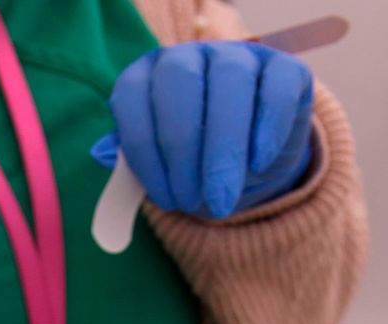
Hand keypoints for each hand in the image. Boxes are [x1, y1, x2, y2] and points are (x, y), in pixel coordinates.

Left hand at [95, 40, 315, 219]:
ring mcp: (238, 57)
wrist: (254, 168)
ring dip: (223, 146)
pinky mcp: (284, 69)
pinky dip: (269, 125)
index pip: (133, 95)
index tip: (160, 198)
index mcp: (148, 75)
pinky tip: (259, 163)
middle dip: (183, 148)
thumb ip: (131, 164)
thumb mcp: (162, 170)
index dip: (142, 149)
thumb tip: (102, 154)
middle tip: (192, 201)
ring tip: (221, 199)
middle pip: (180, 82)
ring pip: (230, 80)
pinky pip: (277, 86)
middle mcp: (190, 57)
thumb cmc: (196, 168)